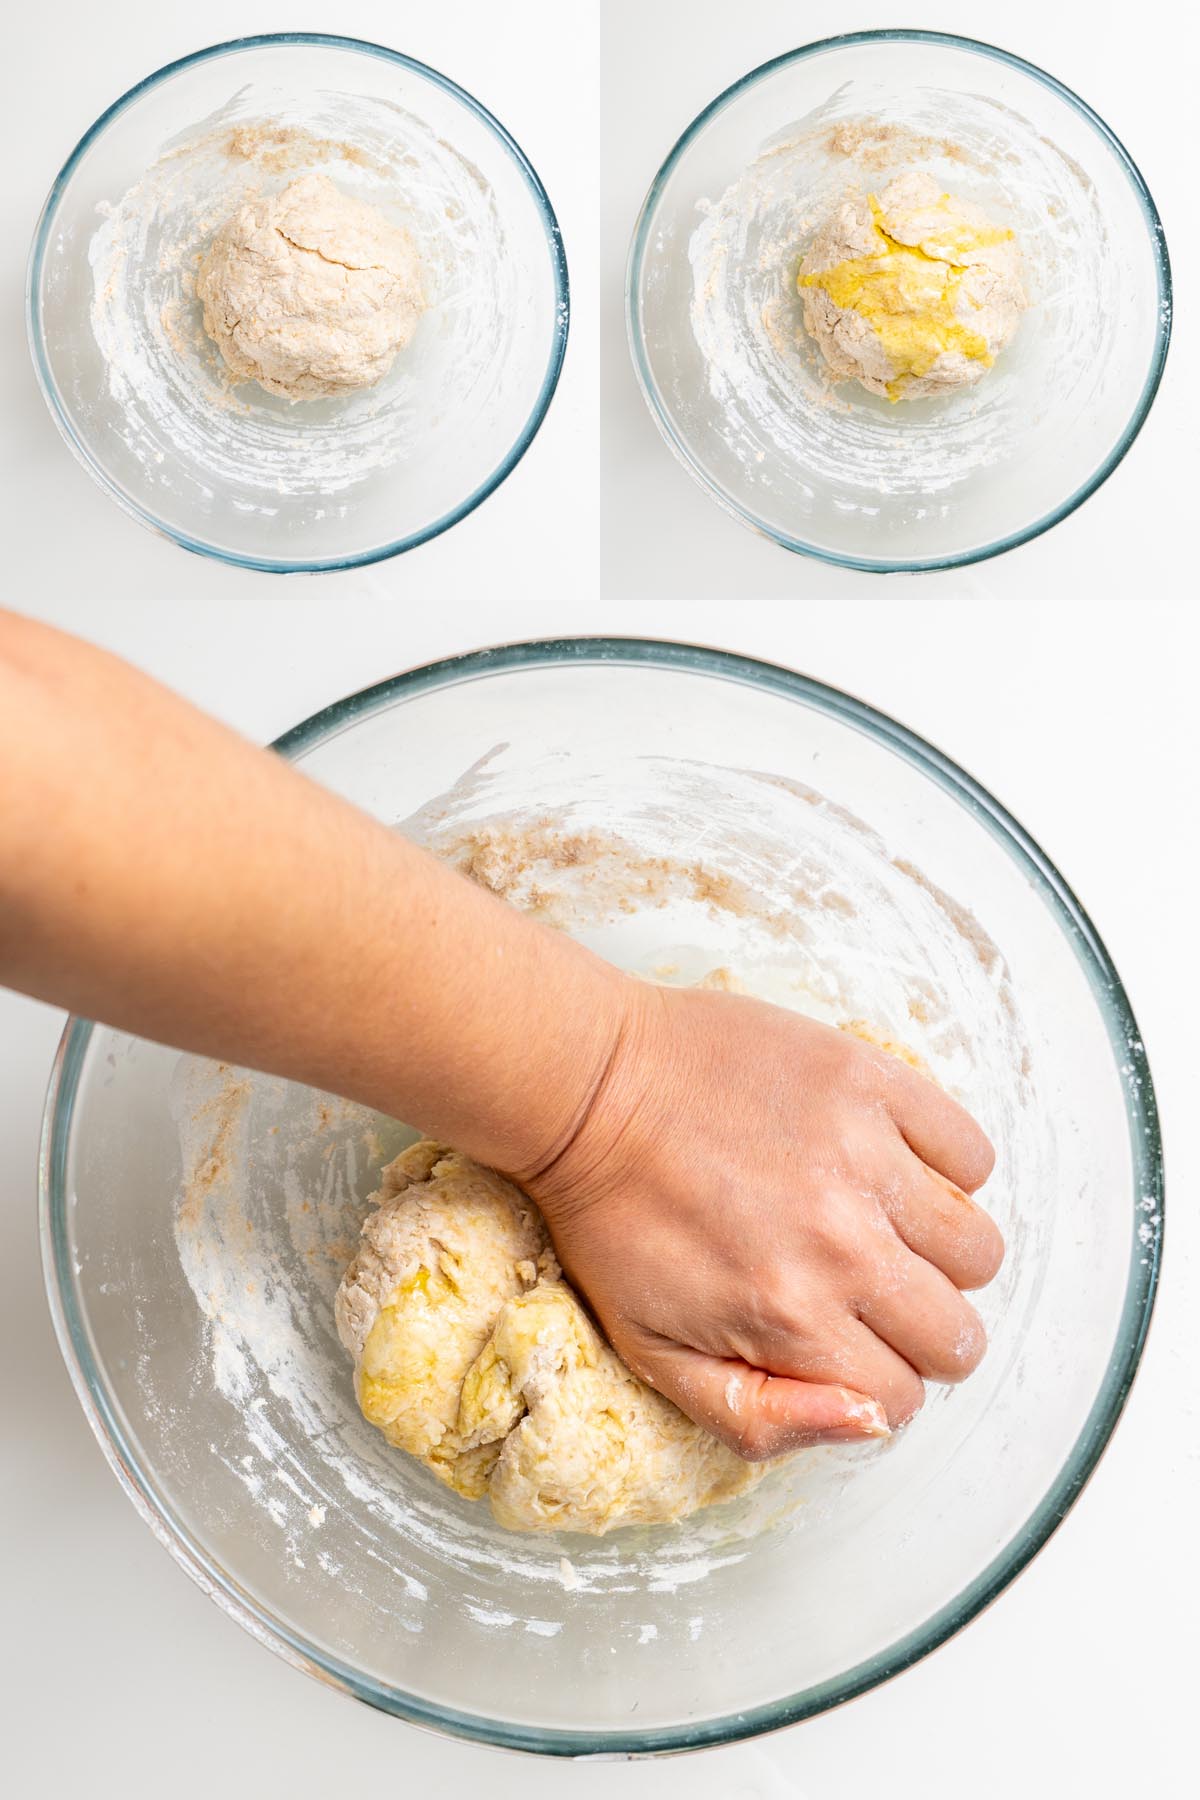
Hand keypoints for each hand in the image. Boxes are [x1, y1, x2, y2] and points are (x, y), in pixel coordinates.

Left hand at [525, 982, 1001, 1459]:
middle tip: (861, 1293)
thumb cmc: (612, 1217)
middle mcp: (843, 1244)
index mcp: (791, 1317)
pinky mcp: (871, 1082)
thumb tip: (871, 1422)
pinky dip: (946, 1169)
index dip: (869, 1381)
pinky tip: (888, 1168)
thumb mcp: (653, 1352)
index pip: (900, 1398)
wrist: (588, 1087)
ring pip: (978, 1249)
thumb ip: (760, 1417)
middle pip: (956, 1334)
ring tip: (877, 1229)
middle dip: (917, 1332)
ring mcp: (864, 1156)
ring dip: (938, 1256)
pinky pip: (969, 1151)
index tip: (837, 1344)